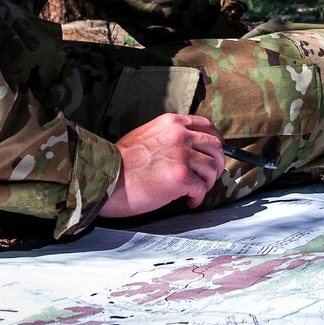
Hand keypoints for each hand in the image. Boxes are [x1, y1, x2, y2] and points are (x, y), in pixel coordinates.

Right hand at [99, 112, 225, 217]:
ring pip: (212, 169)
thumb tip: (191, 149)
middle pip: (217, 147)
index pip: (208, 127)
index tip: (213, 155)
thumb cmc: (122, 162)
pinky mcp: (182, 177)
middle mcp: (181, 135)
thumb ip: (170, 137)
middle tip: (209, 177)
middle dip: (217, 164)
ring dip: (206, 183)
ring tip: (194, 191)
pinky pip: (201, 189)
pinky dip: (197, 198)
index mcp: (172, 123)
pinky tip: (187, 201)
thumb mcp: (148, 135)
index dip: (215, 143)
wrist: (106, 177)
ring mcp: (183, 156)